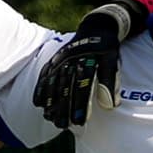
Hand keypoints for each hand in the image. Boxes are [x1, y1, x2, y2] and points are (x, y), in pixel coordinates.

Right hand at [34, 2, 140, 130]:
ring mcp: (60, 59)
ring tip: (49, 118)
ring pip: (53, 83)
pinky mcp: (54, 59)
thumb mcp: (114, 60)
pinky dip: (41, 89)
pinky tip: (38, 104)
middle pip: (65, 87)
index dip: (80, 105)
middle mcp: (71, 60)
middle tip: (62, 126)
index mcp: (88, 60)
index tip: (79, 122)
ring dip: (50, 102)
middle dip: (62, 108)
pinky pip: (44, 76)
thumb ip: (110, 82)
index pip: (83, 86)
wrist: (96, 26)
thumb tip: (109, 106)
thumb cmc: (107, 48)